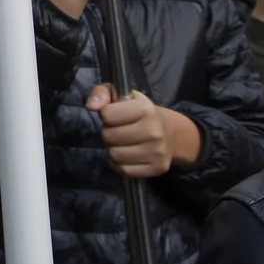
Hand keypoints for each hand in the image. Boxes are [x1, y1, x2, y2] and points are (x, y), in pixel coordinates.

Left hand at [87, 84, 202, 178]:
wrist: (172, 133)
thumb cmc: (141, 112)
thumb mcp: (123, 95)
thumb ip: (102, 93)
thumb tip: (92, 106)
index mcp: (145, 108)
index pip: (107, 114)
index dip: (106, 115)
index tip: (115, 115)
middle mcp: (153, 130)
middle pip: (108, 136)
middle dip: (109, 133)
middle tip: (118, 130)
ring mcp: (156, 151)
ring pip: (114, 155)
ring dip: (113, 149)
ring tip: (123, 143)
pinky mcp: (157, 168)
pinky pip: (124, 170)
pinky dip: (121, 164)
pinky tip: (128, 155)